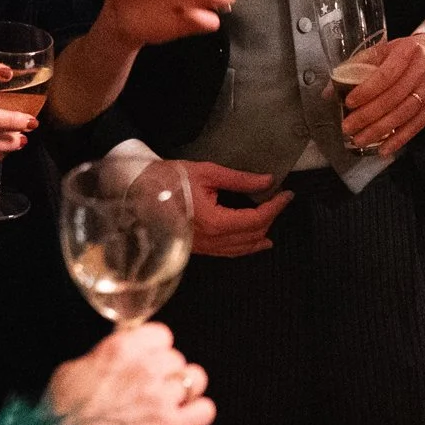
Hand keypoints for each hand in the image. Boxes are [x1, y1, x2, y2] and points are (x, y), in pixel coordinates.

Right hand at [46, 324, 215, 424]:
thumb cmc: (60, 421)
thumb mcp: (70, 373)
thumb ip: (101, 357)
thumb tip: (116, 352)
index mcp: (121, 351)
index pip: (161, 334)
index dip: (154, 350)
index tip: (149, 359)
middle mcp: (146, 370)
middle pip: (177, 358)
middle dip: (165, 373)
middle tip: (150, 390)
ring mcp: (162, 400)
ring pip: (196, 379)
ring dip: (183, 391)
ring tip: (169, 404)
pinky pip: (205, 410)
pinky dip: (197, 415)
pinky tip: (183, 420)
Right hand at [175, 159, 290, 256]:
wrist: (137, 193)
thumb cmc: (169, 179)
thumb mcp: (207, 172)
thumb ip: (240, 179)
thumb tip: (267, 180)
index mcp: (215, 221)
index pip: (256, 219)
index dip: (275, 207)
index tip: (287, 194)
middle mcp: (211, 240)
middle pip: (251, 236)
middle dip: (270, 219)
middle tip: (280, 202)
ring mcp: (203, 248)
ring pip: (240, 249)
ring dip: (260, 237)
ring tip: (273, 227)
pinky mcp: (197, 249)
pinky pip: (227, 252)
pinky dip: (244, 247)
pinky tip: (253, 243)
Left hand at [338, 33, 424, 157]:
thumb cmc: (409, 54)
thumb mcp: (386, 50)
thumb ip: (357, 67)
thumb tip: (329, 92)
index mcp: (408, 51)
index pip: (386, 74)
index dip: (367, 91)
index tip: (348, 103)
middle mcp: (424, 69)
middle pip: (394, 97)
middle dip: (368, 115)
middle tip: (349, 128)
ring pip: (404, 114)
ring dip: (380, 130)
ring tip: (360, 140)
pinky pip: (417, 126)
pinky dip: (399, 139)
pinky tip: (383, 148)